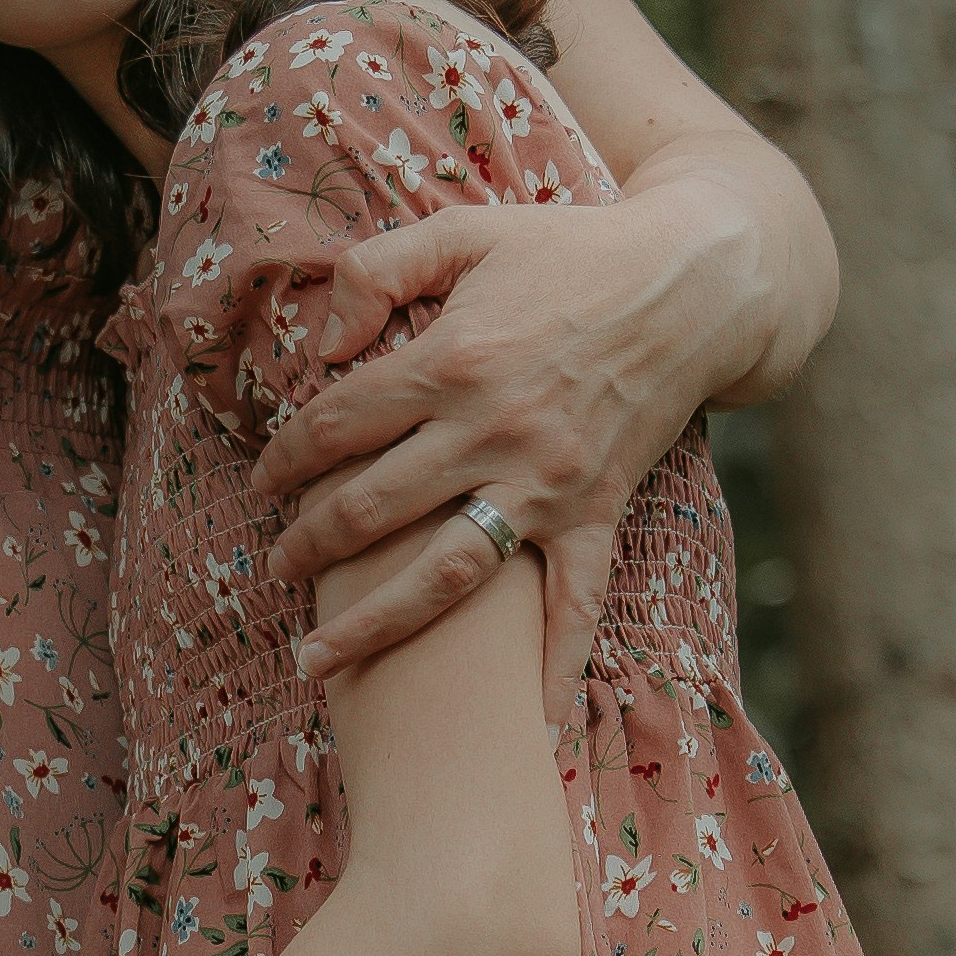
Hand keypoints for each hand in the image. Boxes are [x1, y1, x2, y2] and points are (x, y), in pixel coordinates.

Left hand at [247, 180, 747, 714]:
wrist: (693, 284)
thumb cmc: (568, 252)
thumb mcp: (465, 230)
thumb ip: (378, 272)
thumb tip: (318, 345)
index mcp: (452, 359)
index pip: (336, 425)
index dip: (284, 457)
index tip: (262, 481)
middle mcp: (494, 431)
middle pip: (372, 508)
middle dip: (309, 545)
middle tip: (276, 567)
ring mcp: (547, 482)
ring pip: (446, 575)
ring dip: (374, 624)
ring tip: (316, 660)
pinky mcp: (597, 511)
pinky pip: (572, 603)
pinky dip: (550, 666)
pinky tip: (522, 725)